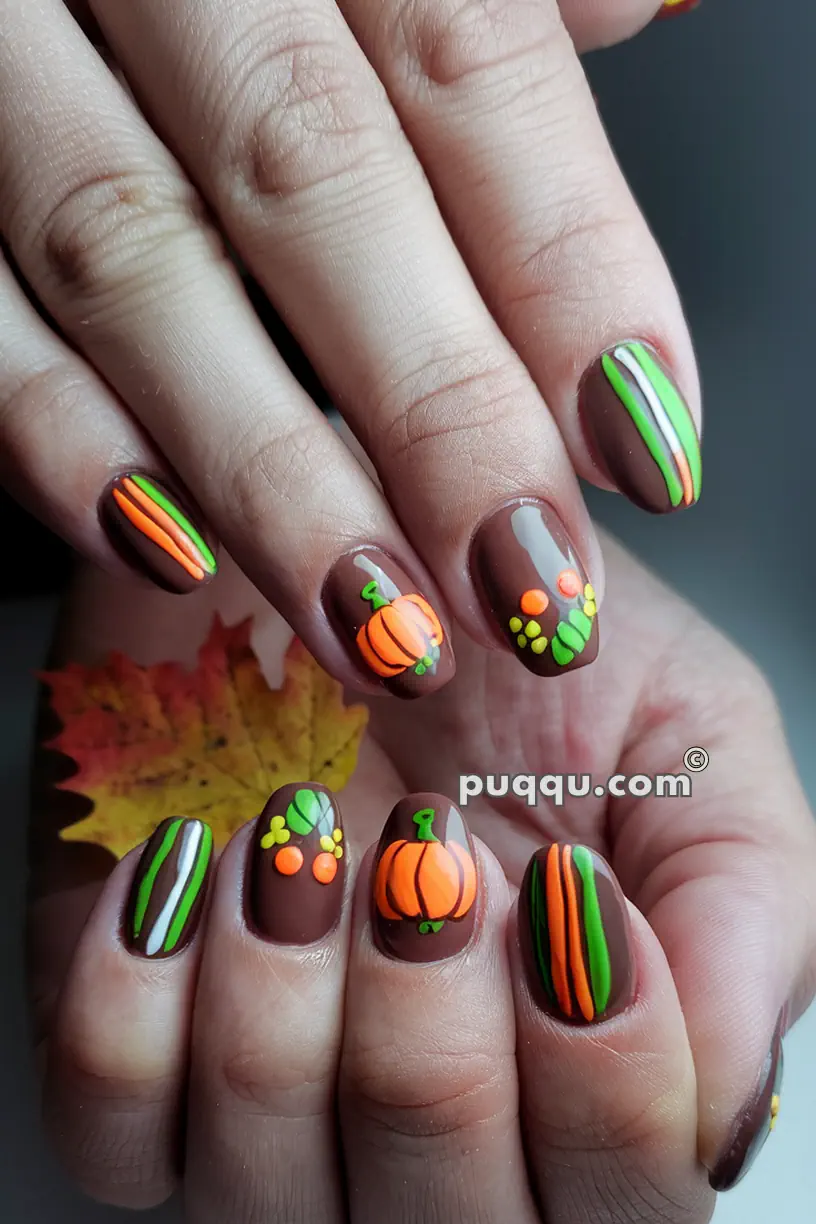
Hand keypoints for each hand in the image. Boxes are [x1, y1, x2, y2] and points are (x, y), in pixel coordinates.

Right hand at [3, 0, 698, 703]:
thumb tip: (641, 6)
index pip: (466, 61)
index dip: (566, 264)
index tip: (642, 441)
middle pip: (313, 175)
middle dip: (436, 406)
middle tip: (526, 582)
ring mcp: (2, 50)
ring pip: (134, 257)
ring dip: (272, 470)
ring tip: (384, 625)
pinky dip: (59, 435)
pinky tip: (169, 548)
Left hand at [30, 532, 814, 1223]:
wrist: (336, 546)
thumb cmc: (512, 648)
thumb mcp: (687, 732)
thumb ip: (748, 911)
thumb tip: (727, 1106)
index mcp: (581, 1074)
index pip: (626, 1216)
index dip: (610, 1090)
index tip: (573, 890)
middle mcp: (426, 1131)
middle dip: (438, 1075)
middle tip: (429, 867)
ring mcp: (266, 1110)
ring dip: (286, 1036)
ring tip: (300, 840)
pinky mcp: (130, 1051)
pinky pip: (112, 1141)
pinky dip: (140, 1008)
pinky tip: (187, 861)